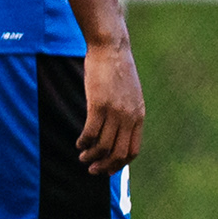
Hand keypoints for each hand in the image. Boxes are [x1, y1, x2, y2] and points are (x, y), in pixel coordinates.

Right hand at [78, 40, 144, 175]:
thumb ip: (127, 113)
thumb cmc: (117, 71)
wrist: (111, 48)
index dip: (119, 164)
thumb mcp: (130, 94)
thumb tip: (118, 131)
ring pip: (102, 146)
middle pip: (118, 154)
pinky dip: (83, 143)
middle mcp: (129, 116)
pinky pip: (90, 133)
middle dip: (104, 166)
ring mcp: (115, 112)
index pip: (132, 150)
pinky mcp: (99, 105)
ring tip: (82, 157)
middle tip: (92, 170)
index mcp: (138, 115)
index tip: (107, 169)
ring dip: (90, 156)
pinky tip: (78, 143)